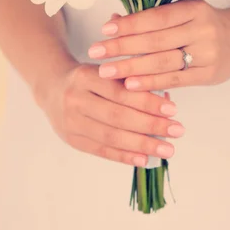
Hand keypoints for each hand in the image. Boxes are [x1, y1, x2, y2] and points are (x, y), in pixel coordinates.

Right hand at [35, 63, 184, 165]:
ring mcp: (71, 121)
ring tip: (167, 149)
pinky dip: (124, 156)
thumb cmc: (89, 78)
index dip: (147, 101)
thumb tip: (166, 100)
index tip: (173, 109)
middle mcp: (76, 99)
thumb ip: (130, 82)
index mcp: (86, 76)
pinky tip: (144, 159)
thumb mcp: (105, 71)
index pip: (121, 91)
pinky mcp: (71, 139)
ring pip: (110, 136)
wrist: (52, 87)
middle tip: (177, 130)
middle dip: (151, 125)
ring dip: (142, 145)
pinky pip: (101, 150)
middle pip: (117, 116)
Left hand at [88, 0, 229, 90]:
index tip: (104, 30)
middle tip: (96, 52)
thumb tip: (113, 20)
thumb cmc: (203, 22)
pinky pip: (175, 80)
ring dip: (132, 68)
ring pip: (163, 62)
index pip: (156, 17)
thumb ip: (151, 17)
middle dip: (123, 47)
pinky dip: (151, 83)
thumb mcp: (182, 12)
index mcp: (194, 9)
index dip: (130, 24)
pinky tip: (130, 85)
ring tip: (107, 71)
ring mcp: (208, 54)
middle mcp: (202, 29)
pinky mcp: (209, 75)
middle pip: (156, 41)